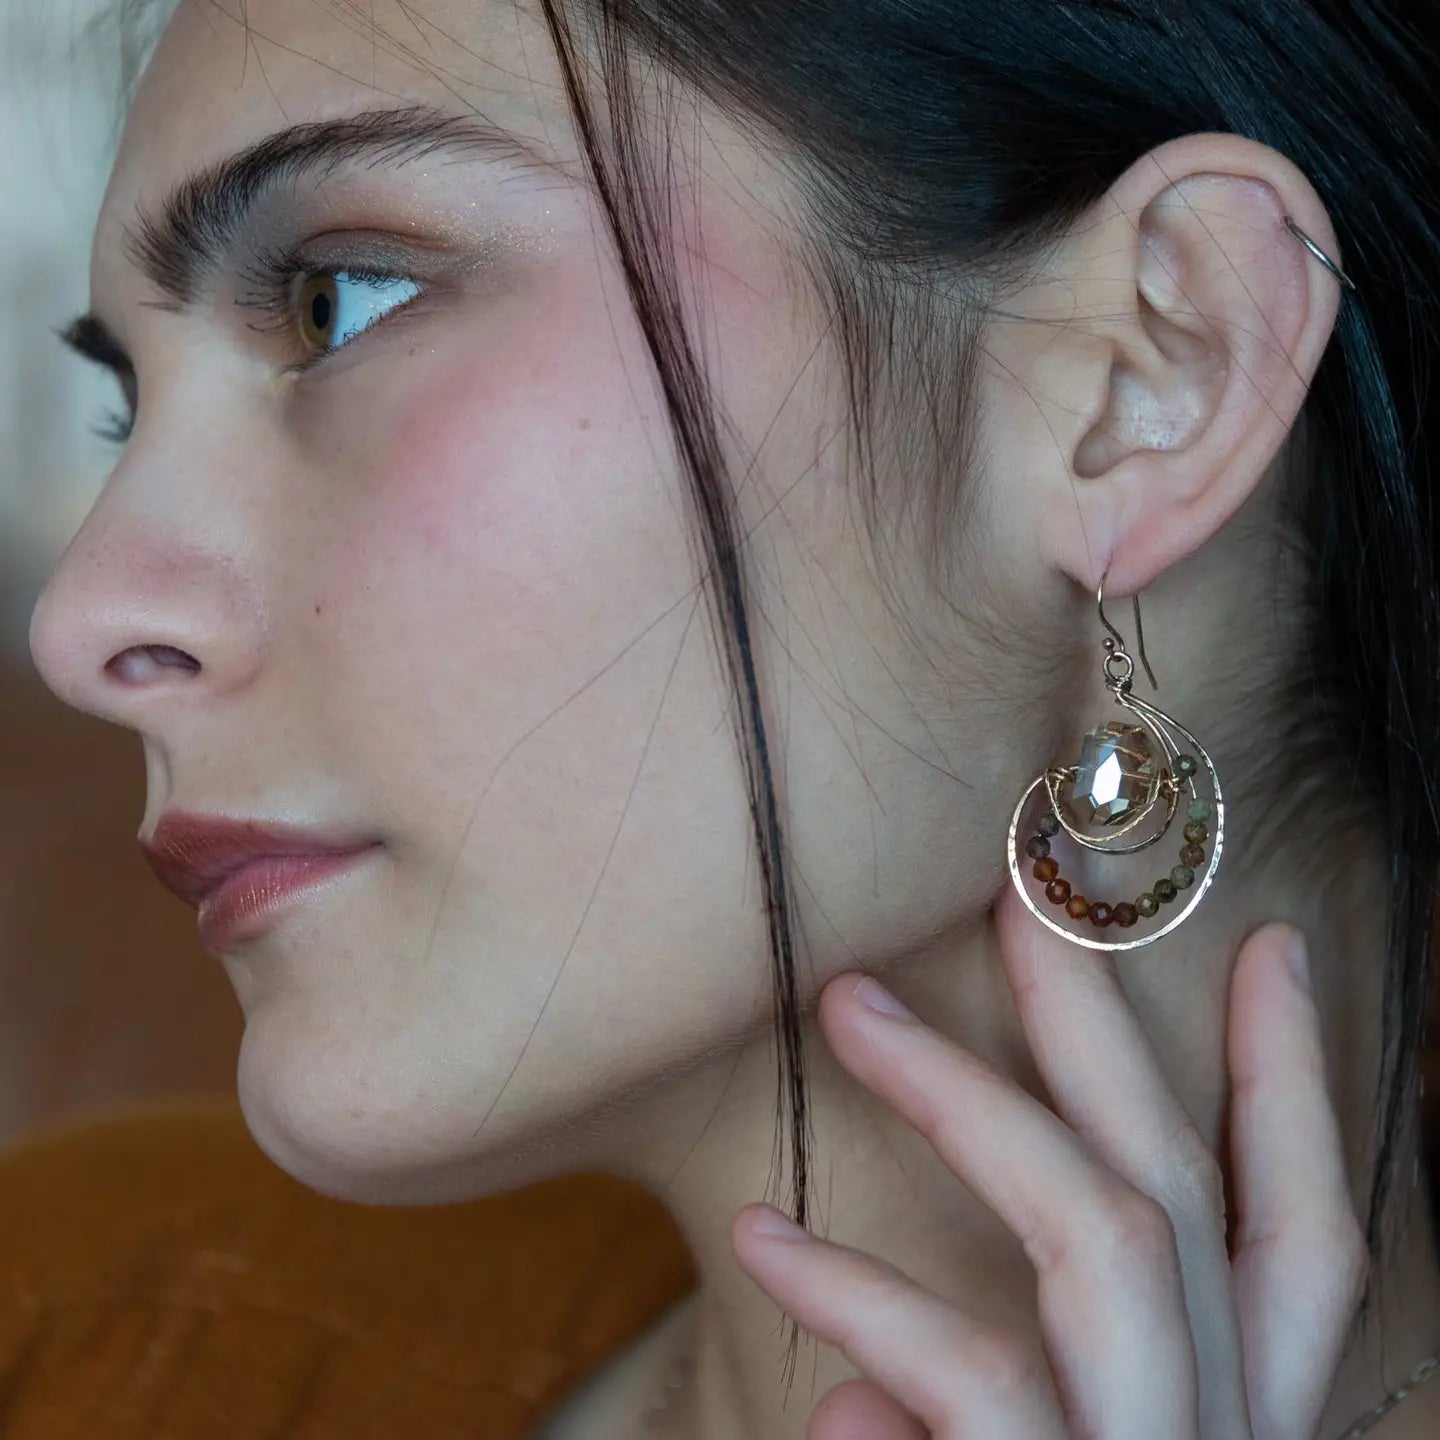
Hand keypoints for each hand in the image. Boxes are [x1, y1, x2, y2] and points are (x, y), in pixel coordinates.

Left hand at [730, 883, 1369, 1438]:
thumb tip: (843, 1407)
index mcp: (1239, 1424)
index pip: (1303, 1239)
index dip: (1294, 1087)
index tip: (1270, 948)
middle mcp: (1227, 1439)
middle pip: (1179, 1183)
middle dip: (1101, 1019)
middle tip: (1026, 887)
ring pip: (1104, 1230)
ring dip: (965, 1094)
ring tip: (849, 1004)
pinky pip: (981, 1373)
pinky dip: (865, 1296)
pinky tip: (767, 1241)